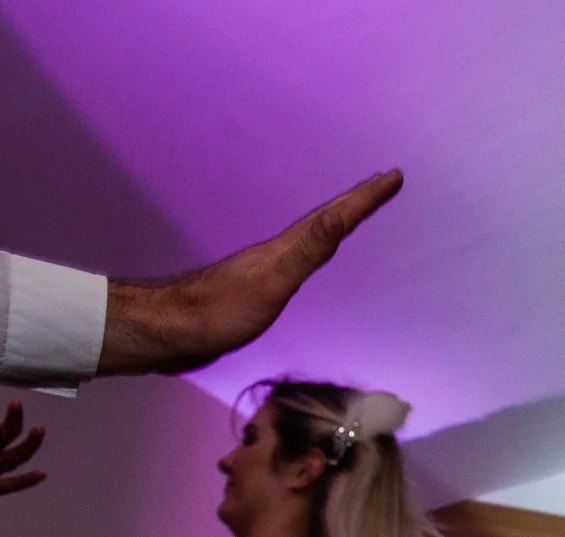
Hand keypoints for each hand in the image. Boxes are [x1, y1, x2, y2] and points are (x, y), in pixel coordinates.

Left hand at [100, 171, 402, 375]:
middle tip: (383, 185)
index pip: (335, 217)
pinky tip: (311, 258)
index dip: (365, 197)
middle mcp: (279, 252)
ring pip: (313, 238)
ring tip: (354, 214)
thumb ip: (308, 248)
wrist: (171, 332)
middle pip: (326, 220)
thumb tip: (342, 214)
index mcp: (287, 248)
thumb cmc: (221, 311)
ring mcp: (267, 270)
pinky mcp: (258, 291)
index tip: (393, 176)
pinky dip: (317, 250)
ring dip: (337, 223)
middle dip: (357, 203)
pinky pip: (301, 261)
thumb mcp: (273, 280)